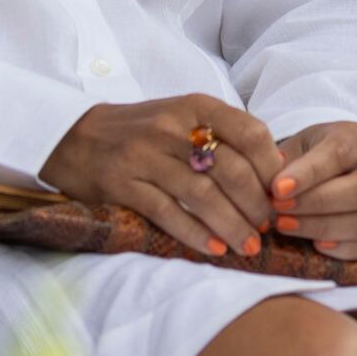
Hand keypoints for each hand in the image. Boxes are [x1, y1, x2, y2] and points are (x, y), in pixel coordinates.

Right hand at [40, 96, 285, 259]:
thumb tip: (275, 167)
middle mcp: (172, 127)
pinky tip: (214, 249)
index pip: (249, 132)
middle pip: (229, 168)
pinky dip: (195, 234)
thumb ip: (224, 135)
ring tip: (249, 245)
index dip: (271, 166)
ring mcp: (145, 156)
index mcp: (194, 106)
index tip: (282, 192)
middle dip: (256, 203)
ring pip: (202, 195)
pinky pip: (167, 213)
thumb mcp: (183, 117)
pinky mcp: (123, 185)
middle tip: (268, 226)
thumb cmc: (142, 131)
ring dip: (231, 225)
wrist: (74, 137)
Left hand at [270, 121, 356, 259]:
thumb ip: (281, 163)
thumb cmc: (306, 158)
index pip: (338, 153)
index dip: (308, 173)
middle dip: (317, 204)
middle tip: (279, 210)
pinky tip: (315, 246)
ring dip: (323, 228)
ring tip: (287, 226)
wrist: (327, 172)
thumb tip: (267, 185)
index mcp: (356, 138)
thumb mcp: (293, 148)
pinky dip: (344, 250)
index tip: (277, 189)